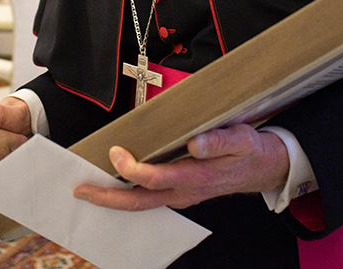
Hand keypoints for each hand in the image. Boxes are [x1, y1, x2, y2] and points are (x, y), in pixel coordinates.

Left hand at [73, 124, 288, 210]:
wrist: (262, 167)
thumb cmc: (247, 150)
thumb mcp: (241, 138)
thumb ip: (220, 141)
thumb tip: (196, 142)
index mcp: (195, 178)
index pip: (155, 179)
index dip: (132, 168)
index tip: (115, 152)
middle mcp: (183, 192)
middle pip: (138, 202)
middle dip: (107, 198)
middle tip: (80, 190)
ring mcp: (179, 195)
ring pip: (140, 204)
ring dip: (112, 198)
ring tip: (87, 189)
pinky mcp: (177, 192)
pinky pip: (146, 198)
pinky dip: (125, 194)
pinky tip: (110, 184)